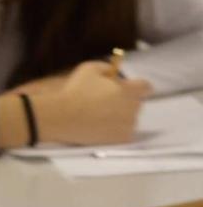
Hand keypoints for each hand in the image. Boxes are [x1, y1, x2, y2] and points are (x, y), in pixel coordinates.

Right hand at [29, 61, 148, 145]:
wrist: (61, 116)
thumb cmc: (75, 91)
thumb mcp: (89, 68)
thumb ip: (106, 68)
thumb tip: (113, 73)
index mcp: (129, 90)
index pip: (146, 87)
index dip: (136, 87)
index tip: (125, 89)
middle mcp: (133, 108)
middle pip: (136, 103)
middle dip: (124, 101)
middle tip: (104, 102)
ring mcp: (129, 125)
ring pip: (130, 119)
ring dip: (120, 116)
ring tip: (99, 116)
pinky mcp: (121, 139)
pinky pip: (124, 133)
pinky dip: (115, 130)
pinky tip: (100, 126)